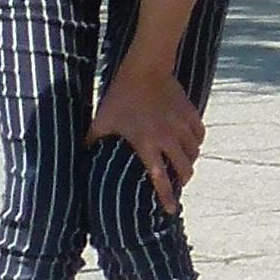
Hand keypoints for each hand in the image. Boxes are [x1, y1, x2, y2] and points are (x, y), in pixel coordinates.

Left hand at [88, 59, 204, 212]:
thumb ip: (93, 140)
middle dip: (183, 179)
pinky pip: (199, 134)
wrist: (145, 69)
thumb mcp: (102, 120)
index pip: (160, 178)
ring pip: (194, 152)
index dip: (166, 197)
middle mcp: (167, 138)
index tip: (171, 210)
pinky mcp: (190, 113)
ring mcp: (181, 125)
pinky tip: (191, 143)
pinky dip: (197, 142)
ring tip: (183, 163)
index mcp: (147, 144)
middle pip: (185, 168)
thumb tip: (80, 154)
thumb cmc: (120, 96)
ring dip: (190, 161)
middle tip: (178, 183)